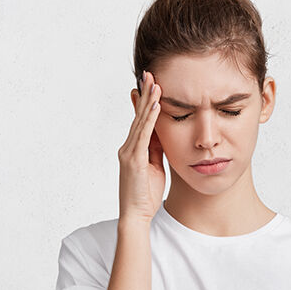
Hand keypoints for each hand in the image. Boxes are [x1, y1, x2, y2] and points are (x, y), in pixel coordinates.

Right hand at [117, 70, 164, 224]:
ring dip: (148, 101)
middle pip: (138, 116)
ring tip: (153, 82)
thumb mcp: (155, 167)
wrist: (136, 215)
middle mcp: (128, 148)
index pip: (140, 121)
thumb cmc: (146, 194)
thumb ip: (156, 150)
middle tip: (149, 74)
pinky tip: (155, 106)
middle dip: (144, 94)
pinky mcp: (134, 160)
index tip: (149, 84)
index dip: (144, 102)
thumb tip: (162, 134)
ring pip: (140, 122)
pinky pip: (143, 135)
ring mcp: (129, 153)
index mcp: (133, 149)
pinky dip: (149, 119)